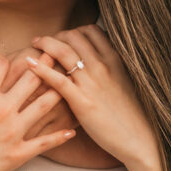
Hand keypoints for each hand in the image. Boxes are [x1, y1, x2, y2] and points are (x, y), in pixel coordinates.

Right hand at [0, 56, 74, 170]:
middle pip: (30, 78)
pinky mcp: (19, 153)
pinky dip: (59, 136)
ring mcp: (14, 131)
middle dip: (43, 63)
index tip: (8, 59)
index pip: (1, 65)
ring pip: (44, 105)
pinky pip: (44, 143)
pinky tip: (70, 130)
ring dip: (58, 91)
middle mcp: (3, 109)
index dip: (5, 58)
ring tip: (69, 84)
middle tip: (54, 54)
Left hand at [27, 26, 159, 170]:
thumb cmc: (135, 115)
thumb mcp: (127, 82)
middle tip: (46, 41)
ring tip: (35, 43)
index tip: (65, 37)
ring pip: (64, 52)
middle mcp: (104, 66)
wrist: (141, 140)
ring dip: (46, 44)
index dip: (75, 31)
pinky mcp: (82, 101)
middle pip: (74, 36)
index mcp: (116, 60)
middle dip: (57, 35)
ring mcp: (92, 83)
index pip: (91, 31)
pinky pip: (57, 79)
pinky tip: (29, 62)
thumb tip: (98, 59)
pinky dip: (41, 68)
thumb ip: (113, 67)